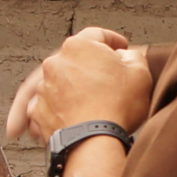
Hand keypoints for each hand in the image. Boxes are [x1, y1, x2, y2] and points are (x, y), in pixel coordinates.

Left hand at [6, 27, 146, 141]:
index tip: (121, 48)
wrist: (93, 142)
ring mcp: (44, 87)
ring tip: (90, 101)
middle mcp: (55, 63)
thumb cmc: (118, 106)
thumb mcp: (139, 73)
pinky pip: (47, 105)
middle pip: (75, 58)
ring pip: (59, 81)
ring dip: (72, 87)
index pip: (97, 35)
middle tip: (107, 77)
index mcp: (79, 46)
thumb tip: (124, 56)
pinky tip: (71, 115)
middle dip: (90, 66)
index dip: (113, 40)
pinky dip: (57, 108)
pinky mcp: (37, 111)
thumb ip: (132, 56)